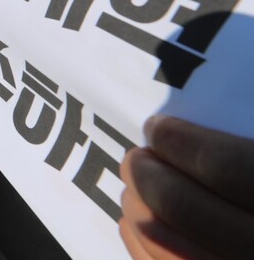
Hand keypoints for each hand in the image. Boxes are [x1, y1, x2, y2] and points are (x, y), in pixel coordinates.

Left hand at [119, 115, 253, 259]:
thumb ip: (234, 150)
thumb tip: (173, 129)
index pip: (221, 166)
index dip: (178, 141)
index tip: (156, 127)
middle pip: (181, 205)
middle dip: (145, 174)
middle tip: (136, 157)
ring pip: (165, 242)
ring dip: (136, 206)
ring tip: (134, 186)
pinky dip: (139, 242)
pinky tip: (135, 223)